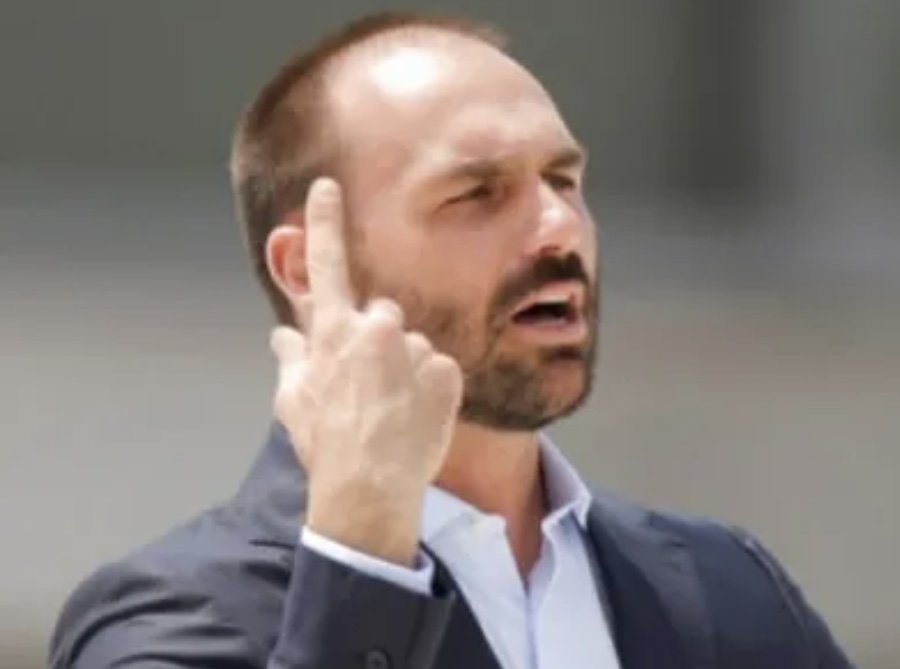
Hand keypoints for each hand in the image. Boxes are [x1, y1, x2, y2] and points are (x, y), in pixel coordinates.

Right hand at [269, 177, 462, 565]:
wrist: (370, 487)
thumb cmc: (326, 445)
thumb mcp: (294, 401)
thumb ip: (292, 360)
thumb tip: (283, 337)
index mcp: (334, 332)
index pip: (326, 265)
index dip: (324, 223)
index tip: (328, 186)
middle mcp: (377, 329)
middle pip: (382, 316)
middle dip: (378, 341)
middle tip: (370, 388)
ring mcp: (416, 349)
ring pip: (413, 346)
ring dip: (406, 369)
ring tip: (393, 411)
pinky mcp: (448, 372)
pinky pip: (439, 368)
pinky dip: (431, 388)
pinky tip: (416, 416)